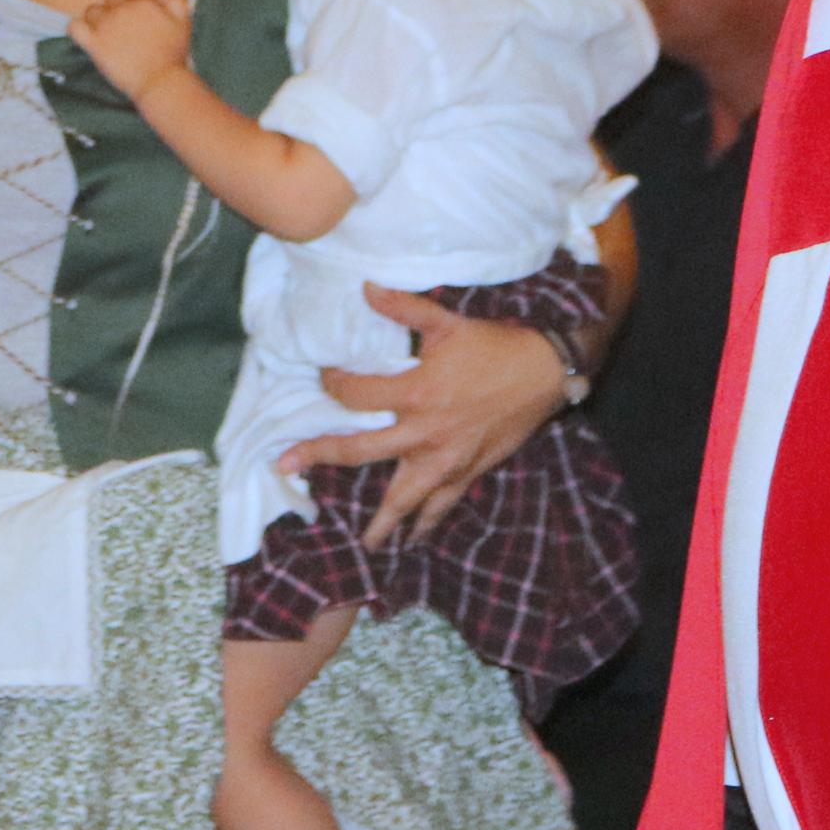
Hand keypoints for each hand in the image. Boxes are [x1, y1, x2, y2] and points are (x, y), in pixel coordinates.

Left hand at [66, 0, 193, 99]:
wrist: (160, 81)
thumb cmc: (173, 54)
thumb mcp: (184, 21)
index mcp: (144, 2)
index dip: (139, 7)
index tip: (141, 23)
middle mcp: (122, 9)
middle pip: (113, 1)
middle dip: (119, 12)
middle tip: (127, 32)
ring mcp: (106, 25)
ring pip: (93, 11)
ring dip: (98, 19)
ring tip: (107, 35)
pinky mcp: (94, 44)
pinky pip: (75, 27)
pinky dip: (77, 28)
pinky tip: (86, 35)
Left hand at [286, 286, 569, 545]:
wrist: (544, 373)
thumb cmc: (494, 346)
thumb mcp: (447, 321)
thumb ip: (403, 306)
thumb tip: (365, 288)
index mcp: (415, 393)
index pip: (355, 395)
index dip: (332, 384)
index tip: (322, 378)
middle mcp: (423, 432)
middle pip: (359, 451)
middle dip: (320, 456)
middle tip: (284, 466)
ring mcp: (445, 459)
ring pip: (402, 496)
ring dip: (379, 520)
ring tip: (361, 541)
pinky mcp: (466, 472)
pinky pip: (441, 506)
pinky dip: (425, 523)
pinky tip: (412, 539)